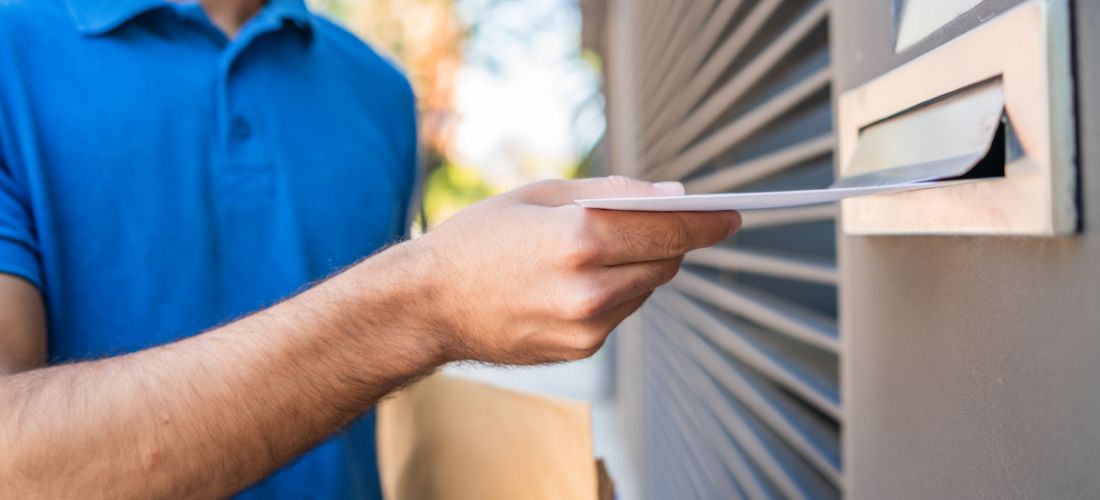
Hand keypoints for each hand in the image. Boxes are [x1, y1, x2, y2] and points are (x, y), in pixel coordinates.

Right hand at [406, 176, 740, 364]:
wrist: (429, 305)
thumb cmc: (478, 239)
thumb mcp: (541, 195)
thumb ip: (613, 193)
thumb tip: (673, 196)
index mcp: (580, 239)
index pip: (671, 228)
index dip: (709, 220)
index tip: (733, 214)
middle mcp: (590, 288)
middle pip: (667, 260)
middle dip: (674, 238)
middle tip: (668, 219)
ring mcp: (587, 326)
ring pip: (648, 289)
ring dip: (643, 265)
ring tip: (608, 246)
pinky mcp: (581, 348)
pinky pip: (622, 312)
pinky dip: (618, 291)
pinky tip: (583, 278)